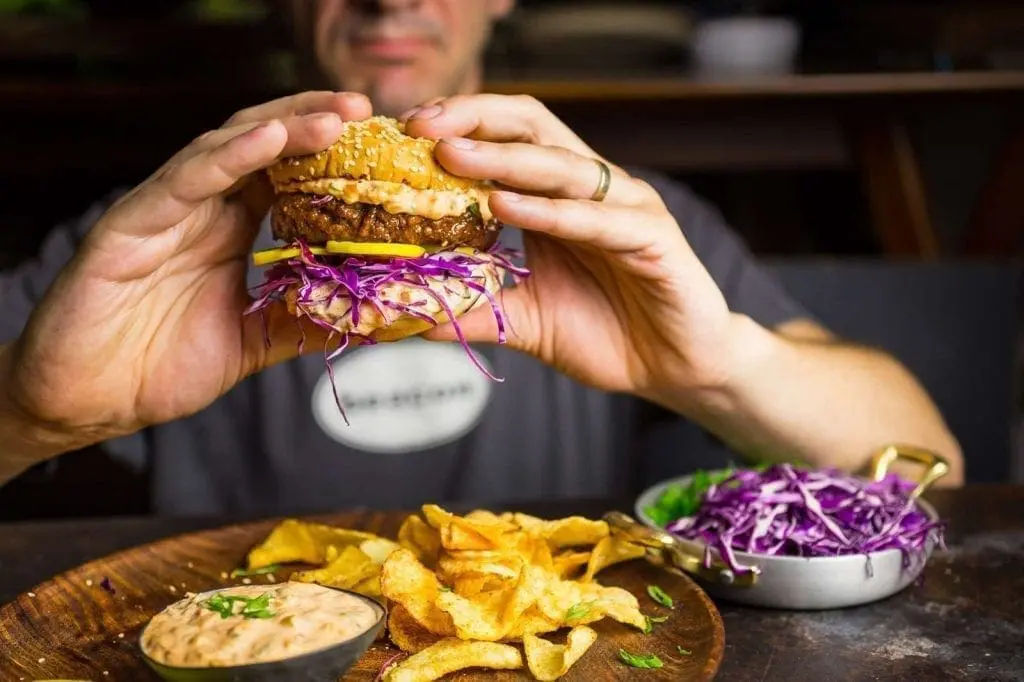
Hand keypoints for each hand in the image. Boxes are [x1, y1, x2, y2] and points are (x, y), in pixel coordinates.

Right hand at [6, 92, 370, 451]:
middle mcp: (202, 209)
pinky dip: (228, 155)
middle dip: (313, 120)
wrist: (88, 401)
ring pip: (227, 148)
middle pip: (262, 144)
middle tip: (364, 109)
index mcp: (229, 229)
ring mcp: (167, 211)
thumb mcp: (254, 344)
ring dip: (283, 128)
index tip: (381, 144)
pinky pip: (184, 179)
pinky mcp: (131, 222)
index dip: (330, 154)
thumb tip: (371, 319)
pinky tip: (269, 138)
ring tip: (333, 119)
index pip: (285, 173)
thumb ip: (304, 323)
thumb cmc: (158, 366)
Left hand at [406, 95, 737, 398]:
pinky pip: (597, 219)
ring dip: (503, 158)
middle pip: (532, 130)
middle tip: (421, 127)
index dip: (460, 127)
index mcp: (559, 199)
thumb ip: (474, 310)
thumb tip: (408, 316)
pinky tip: (507, 204)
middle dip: (474, 121)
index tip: (406, 132)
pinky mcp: (654, 239)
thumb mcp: (525, 321)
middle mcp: (592, 191)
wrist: (675, 369)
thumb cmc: (606, 335)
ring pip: (562, 167)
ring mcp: (626, 209)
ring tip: (451, 155)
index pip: (508, 139)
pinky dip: (551, 211)